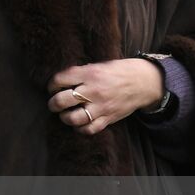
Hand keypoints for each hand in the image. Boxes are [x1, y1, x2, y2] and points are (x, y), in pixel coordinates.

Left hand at [47, 58, 164, 135]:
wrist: (142, 82)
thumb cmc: (117, 72)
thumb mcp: (97, 65)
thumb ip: (80, 73)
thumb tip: (61, 82)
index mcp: (89, 74)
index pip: (60, 80)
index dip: (51, 85)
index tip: (52, 88)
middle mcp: (93, 91)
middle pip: (62, 100)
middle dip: (53, 104)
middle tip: (53, 104)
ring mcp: (101, 106)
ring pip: (73, 118)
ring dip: (64, 117)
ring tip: (64, 114)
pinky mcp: (108, 118)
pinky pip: (89, 129)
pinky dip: (80, 129)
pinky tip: (78, 123)